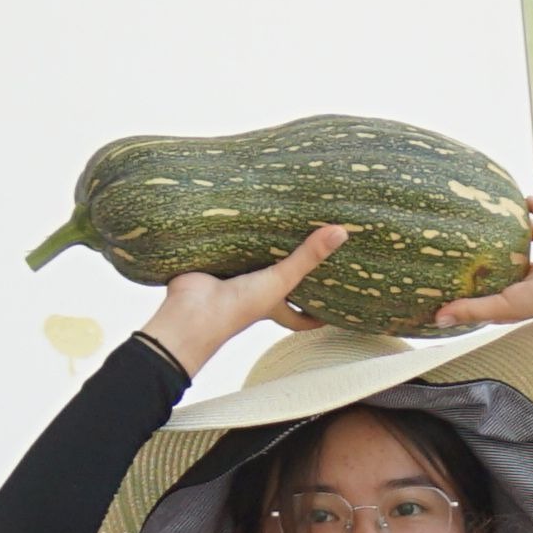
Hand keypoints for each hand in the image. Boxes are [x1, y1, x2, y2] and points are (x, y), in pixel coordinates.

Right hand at [137, 225, 348, 373]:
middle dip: (287, 271)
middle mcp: (254, 294)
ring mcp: (231, 281)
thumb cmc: (238, 307)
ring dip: (256, 249)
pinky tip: (234, 216)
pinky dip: (226, 237)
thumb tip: (341, 233)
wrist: (191, 311)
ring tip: (274, 223)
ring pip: (249, 264)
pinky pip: (222, 250)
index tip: (333, 307)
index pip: (300, 316)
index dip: (316, 314)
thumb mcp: (281, 281)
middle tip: (305, 251)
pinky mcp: (211, 265)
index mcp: (273, 304)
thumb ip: (308, 257)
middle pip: (276, 286)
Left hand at [438, 197, 532, 342]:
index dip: (486, 269)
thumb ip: (471, 309)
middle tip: (480, 229)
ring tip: (502, 209)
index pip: (501, 276)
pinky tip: (522, 196)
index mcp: (525, 287)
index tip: (464, 259)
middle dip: (501, 245)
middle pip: (515, 254)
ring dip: (519, 224)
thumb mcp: (502, 306)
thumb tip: (436, 319)